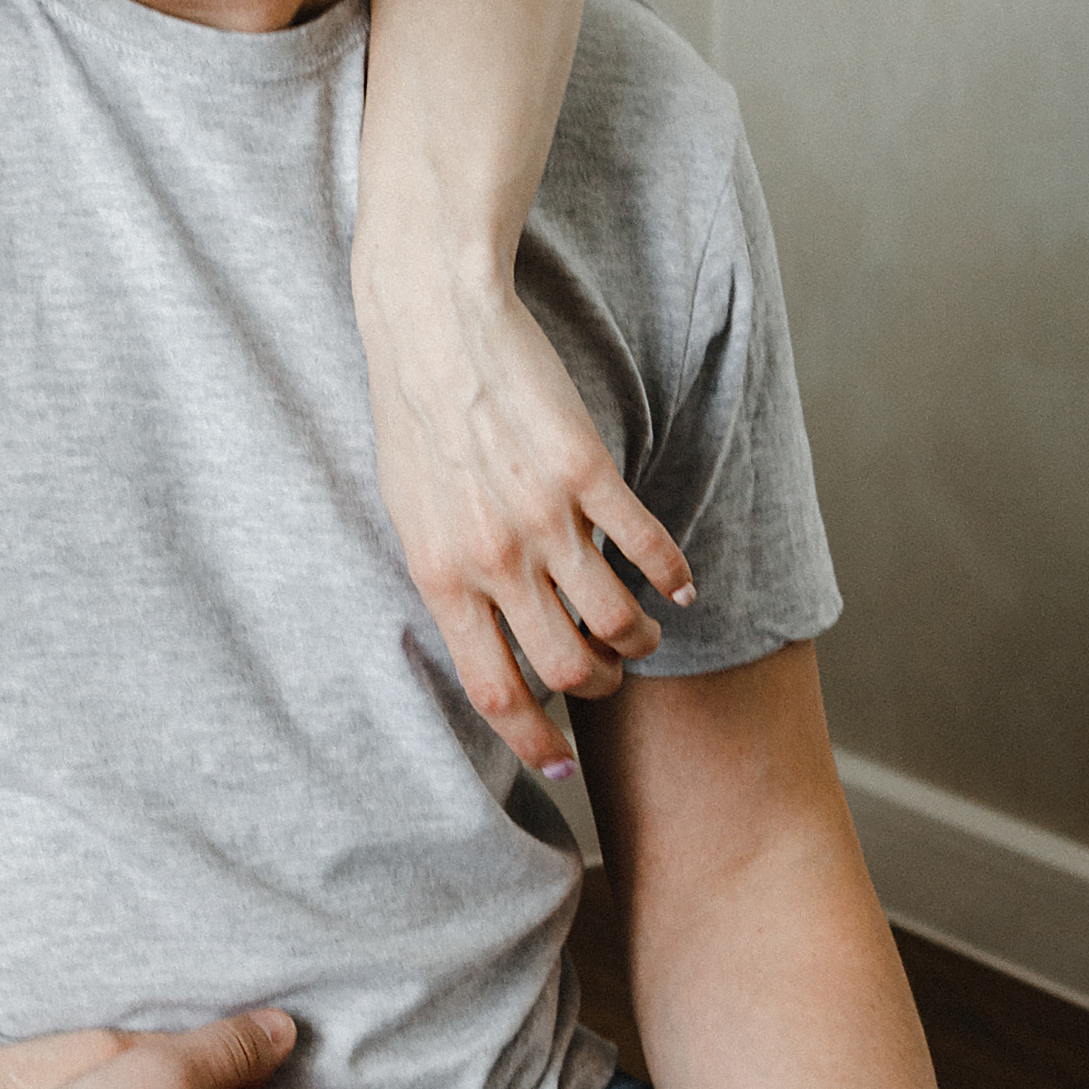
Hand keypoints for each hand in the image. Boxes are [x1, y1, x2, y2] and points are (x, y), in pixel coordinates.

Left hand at [352, 255, 694, 767]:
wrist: (434, 326)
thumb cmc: (412, 420)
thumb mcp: (410, 517)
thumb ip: (449, 578)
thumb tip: (478, 630)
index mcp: (441, 578)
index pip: (493, 692)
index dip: (531, 739)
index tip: (557, 762)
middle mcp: (493, 561)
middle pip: (566, 670)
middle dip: (595, 687)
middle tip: (607, 675)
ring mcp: (543, 518)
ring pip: (614, 622)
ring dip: (638, 641)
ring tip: (642, 632)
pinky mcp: (587, 471)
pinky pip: (645, 548)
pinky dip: (670, 578)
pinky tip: (678, 584)